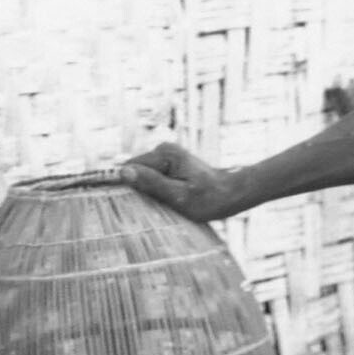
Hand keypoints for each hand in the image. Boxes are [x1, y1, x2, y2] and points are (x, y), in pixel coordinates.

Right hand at [121, 144, 237, 223]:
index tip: (132, 203)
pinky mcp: (169, 163)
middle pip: (136, 170)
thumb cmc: (207, 199)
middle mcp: (163, 149)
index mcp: (164, 154)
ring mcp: (166, 155)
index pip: (131, 167)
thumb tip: (123, 173)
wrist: (229, 194)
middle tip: (154, 205)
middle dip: (139, 189)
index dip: (127, 186)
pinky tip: (166, 199)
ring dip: (147, 191)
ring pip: (143, 175)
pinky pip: (152, 176)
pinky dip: (154, 189)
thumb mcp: (178, 196)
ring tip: (163, 203)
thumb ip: (152, 183)